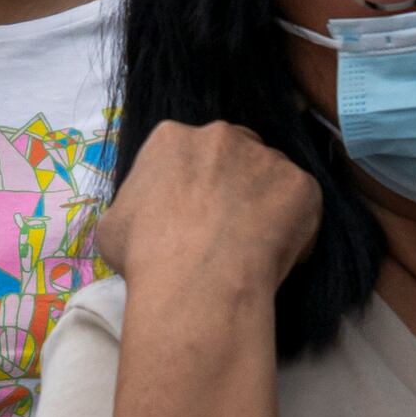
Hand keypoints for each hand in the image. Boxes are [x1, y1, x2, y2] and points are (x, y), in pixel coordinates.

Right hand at [95, 116, 320, 306]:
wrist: (196, 281)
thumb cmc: (146, 255)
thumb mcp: (113, 226)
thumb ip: (135, 207)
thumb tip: (143, 217)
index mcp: (171, 138)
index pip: (188, 154)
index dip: (193, 186)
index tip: (193, 216)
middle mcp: (221, 135)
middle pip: (233, 154)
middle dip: (232, 185)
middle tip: (226, 229)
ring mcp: (265, 156)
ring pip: (270, 176)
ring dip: (264, 204)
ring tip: (252, 248)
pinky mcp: (301, 184)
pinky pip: (301, 205)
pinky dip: (294, 229)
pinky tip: (274, 258)